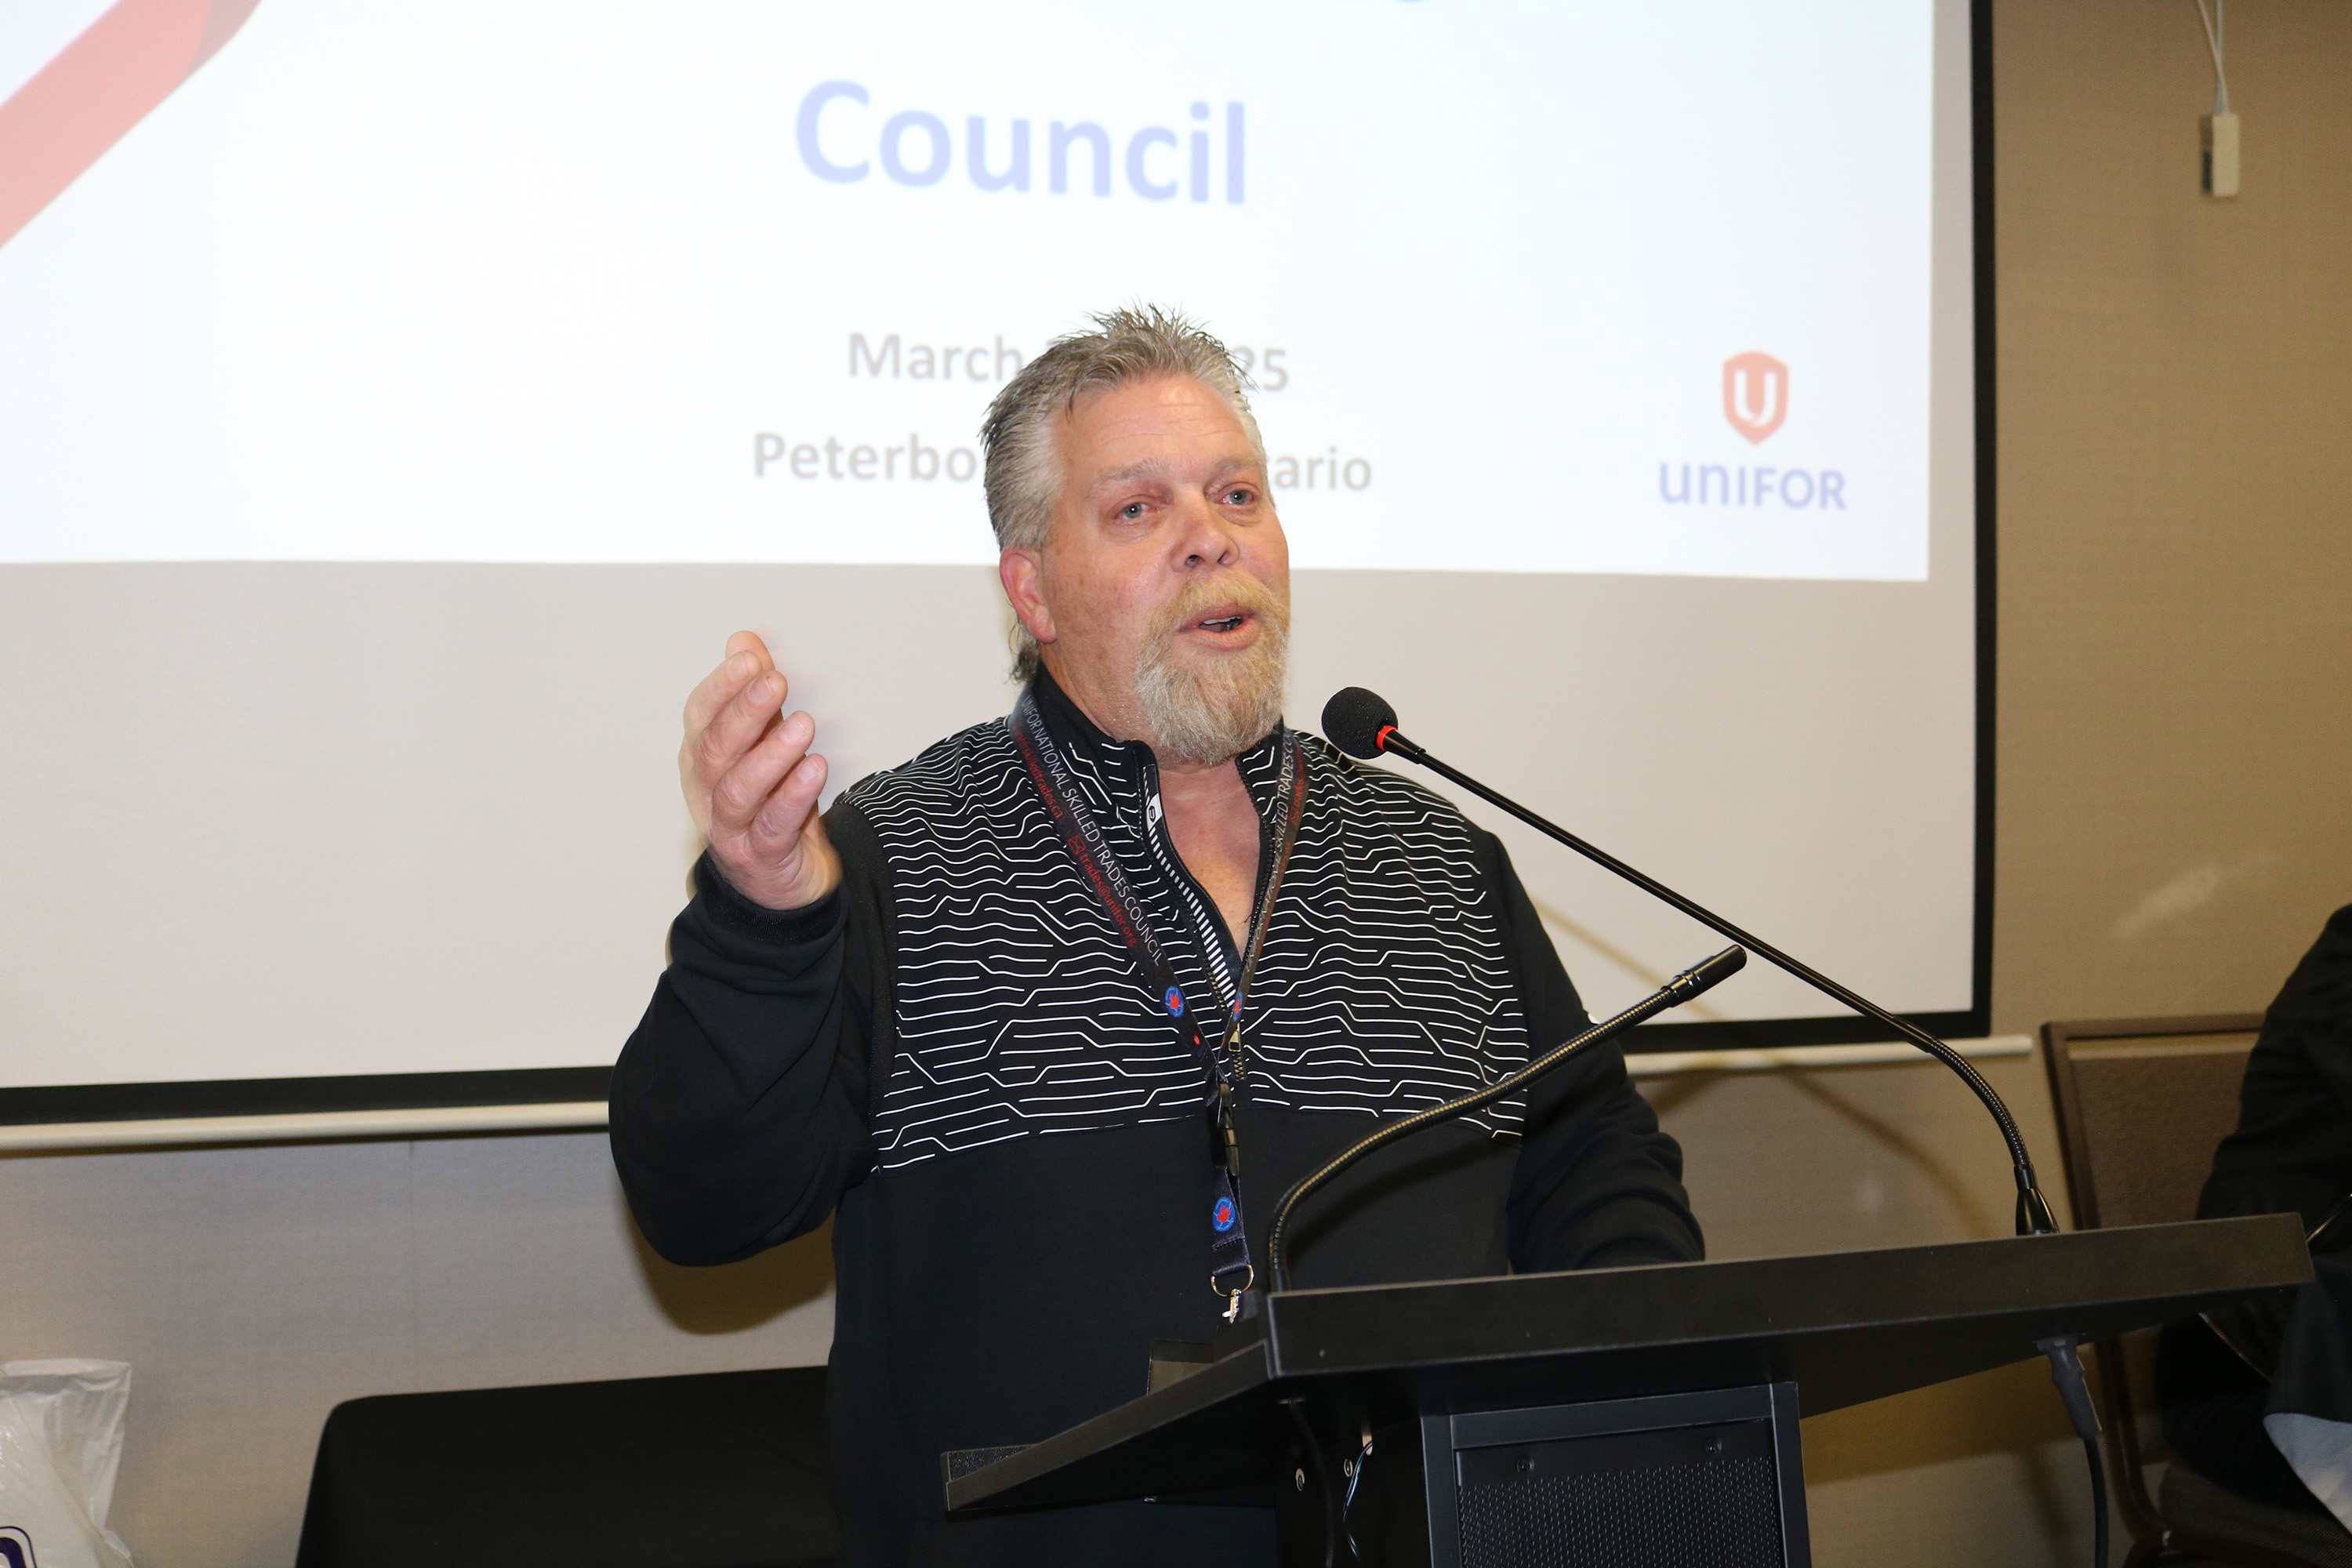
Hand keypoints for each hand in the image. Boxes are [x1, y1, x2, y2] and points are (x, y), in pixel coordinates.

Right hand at [679, 632, 841, 910]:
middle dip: (744, 711)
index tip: (751, 657)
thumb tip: (744, 641)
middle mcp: (706, 791)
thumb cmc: (767, 801)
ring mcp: (730, 828)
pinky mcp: (762, 857)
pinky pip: (773, 825)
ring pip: (738, 789)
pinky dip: (793, 795)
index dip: (722, 686)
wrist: (781, 879)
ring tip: (803, 723)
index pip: (701, 716)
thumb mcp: (762, 742)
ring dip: (770, 753)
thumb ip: (753, 695)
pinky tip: (815, 768)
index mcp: (701, 758)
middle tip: (775, 681)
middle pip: (715, 749)